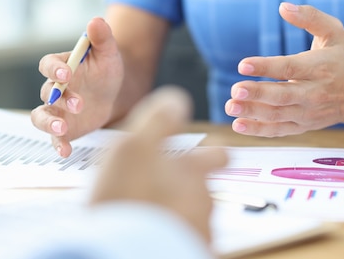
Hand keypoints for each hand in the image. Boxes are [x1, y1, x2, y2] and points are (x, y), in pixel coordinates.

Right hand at [31, 17, 123, 156]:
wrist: (114, 93)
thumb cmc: (106, 69)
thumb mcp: (108, 52)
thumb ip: (102, 38)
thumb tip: (96, 21)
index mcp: (61, 66)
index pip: (47, 64)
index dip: (54, 68)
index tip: (66, 73)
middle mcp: (54, 87)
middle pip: (47, 92)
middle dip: (60, 98)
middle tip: (78, 103)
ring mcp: (56, 109)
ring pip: (41, 116)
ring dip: (48, 123)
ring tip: (62, 128)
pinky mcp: (63, 128)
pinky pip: (54, 137)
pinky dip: (57, 144)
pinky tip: (65, 152)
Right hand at [90, 86, 227, 242]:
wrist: (124, 254)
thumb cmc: (126, 199)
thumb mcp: (132, 146)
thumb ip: (159, 119)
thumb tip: (179, 100)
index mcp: (194, 172)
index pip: (219, 154)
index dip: (212, 152)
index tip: (202, 155)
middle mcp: (204, 202)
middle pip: (203, 189)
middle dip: (185, 188)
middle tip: (159, 190)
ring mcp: (200, 233)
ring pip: (194, 217)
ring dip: (177, 214)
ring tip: (148, 215)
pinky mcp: (191, 253)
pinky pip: (185, 241)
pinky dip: (173, 236)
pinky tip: (151, 235)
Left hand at [226, 2, 343, 136]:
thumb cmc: (343, 57)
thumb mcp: (334, 31)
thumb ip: (310, 17)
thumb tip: (283, 6)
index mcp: (319, 67)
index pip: (290, 68)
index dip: (266, 67)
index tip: (243, 65)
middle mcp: (314, 92)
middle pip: (283, 95)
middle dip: (258, 94)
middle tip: (235, 90)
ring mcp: (308, 112)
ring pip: (278, 115)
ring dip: (252, 112)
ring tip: (230, 106)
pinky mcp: (303, 125)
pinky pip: (279, 130)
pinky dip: (258, 130)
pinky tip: (238, 125)